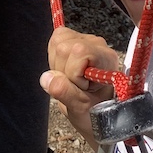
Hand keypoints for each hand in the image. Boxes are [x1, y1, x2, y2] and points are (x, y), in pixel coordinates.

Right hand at [40, 27, 118, 145]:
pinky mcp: (75, 41)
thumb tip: (46, 77)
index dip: (72, 72)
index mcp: (105, 59)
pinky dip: (54, 58)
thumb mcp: (81, 107)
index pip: (79, 52)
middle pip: (64, 46)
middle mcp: (97, 45)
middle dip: (62, 69)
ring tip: (70, 79)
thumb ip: (65, 92)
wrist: (99, 112)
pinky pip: (56, 41)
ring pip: (57, 41)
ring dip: (57, 64)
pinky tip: (65, 71)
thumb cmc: (96, 111)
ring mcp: (86, 41)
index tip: (80, 87)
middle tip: (74, 85)